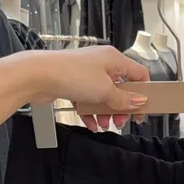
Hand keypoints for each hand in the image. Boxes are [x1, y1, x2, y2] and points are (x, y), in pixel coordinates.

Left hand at [26, 46, 149, 130]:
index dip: (143, 93)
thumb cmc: (72, 74)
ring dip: (106, 113)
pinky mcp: (76, 84)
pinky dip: (91, 113)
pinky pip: (89, 101)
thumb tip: (139, 101)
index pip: (138, 74)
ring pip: (104, 97)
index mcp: (114, 59)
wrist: (40, 76)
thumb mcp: (105, 90)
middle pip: (121, 89)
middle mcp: (102, 64)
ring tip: (104, 124)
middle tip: (120, 121)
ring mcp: (88, 74)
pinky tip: (91, 124)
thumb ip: (123, 99)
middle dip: (121, 108)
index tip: (141, 111)